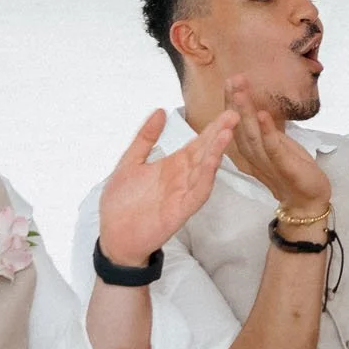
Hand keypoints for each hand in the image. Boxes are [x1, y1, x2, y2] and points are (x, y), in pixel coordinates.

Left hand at [99, 106, 237, 262]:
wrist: (114, 238)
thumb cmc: (121, 203)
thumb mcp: (130, 163)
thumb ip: (145, 138)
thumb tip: (160, 111)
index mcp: (173, 165)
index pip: (197, 142)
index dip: (212, 127)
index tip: (227, 110)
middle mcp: (183, 177)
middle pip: (205, 151)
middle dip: (219, 134)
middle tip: (235, 115)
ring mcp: (184, 193)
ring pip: (205, 169)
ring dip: (216, 152)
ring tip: (226, 133)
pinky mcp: (182, 209)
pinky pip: (198, 192)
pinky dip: (206, 177)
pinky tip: (212, 162)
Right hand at [225, 76, 335, 214]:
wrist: (307, 202)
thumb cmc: (292, 171)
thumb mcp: (278, 146)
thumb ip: (266, 130)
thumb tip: (257, 108)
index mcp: (252, 151)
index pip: (237, 125)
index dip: (232, 103)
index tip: (230, 81)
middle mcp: (254, 157)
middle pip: (239, 128)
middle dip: (235, 103)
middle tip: (232, 79)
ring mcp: (268, 163)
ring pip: (252, 136)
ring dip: (246, 112)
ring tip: (240, 92)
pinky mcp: (285, 168)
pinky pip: (273, 150)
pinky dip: (268, 132)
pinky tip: (263, 115)